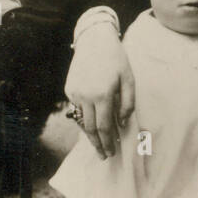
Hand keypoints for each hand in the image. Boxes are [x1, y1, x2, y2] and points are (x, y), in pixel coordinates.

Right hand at [65, 22, 134, 158]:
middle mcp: (86, 96)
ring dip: (90, 134)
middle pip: (91, 128)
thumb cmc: (116, 60)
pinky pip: (77, 108)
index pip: (105, 127)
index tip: (112, 152)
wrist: (94, 41)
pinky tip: (92, 122)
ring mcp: (75, 93)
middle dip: (98, 144)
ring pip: (82, 120)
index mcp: (103, 95)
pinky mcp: (69, 89)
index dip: (109, 142)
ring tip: (98, 144)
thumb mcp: (129, 80)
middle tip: (104, 155)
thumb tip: (122, 124)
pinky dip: (84, 117)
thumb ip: (127, 104)